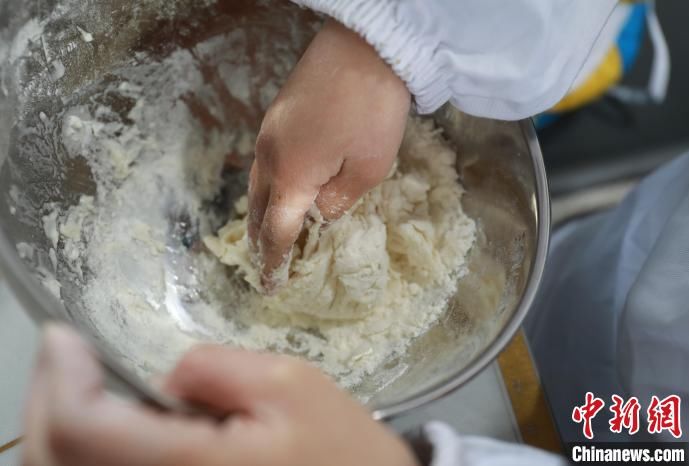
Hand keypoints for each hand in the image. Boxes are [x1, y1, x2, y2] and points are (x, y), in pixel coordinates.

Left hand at [23, 324, 417, 465]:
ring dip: (58, 425)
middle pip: (54, 459)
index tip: (66, 336)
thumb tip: (165, 376)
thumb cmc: (339, 449)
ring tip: (78, 379)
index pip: (80, 429)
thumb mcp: (291, 384)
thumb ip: (215, 368)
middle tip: (65, 352)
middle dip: (48, 397)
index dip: (60, 377)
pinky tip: (106, 420)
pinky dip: (79, 451)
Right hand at [248, 19, 409, 290]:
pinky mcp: (278, 115)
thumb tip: (320, 213)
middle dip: (259, 240)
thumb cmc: (372, 111)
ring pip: (257, 185)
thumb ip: (340, 200)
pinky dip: (268, 187)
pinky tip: (279, 189)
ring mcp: (270, 133)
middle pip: (257, 209)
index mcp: (291, 177)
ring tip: (266, 232)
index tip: (269, 287)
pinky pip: (265, 163)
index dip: (274, 262)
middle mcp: (271, 157)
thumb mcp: (369, 167)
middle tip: (264, 263)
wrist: (365, 45)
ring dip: (260, 213)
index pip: (276, 231)